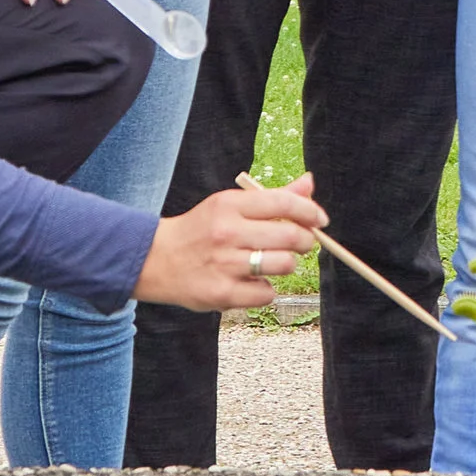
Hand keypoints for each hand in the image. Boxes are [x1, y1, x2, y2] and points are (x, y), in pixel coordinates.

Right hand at [139, 177, 329, 314]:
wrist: (155, 260)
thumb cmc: (202, 230)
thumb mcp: (230, 205)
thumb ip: (272, 197)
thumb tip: (309, 183)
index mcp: (229, 204)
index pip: (284, 202)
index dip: (310, 211)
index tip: (320, 220)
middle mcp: (227, 232)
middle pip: (291, 236)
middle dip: (304, 241)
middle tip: (298, 244)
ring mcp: (225, 264)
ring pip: (284, 265)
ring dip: (285, 266)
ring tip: (270, 262)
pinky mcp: (222, 293)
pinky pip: (267, 293)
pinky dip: (265, 290)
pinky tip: (250, 282)